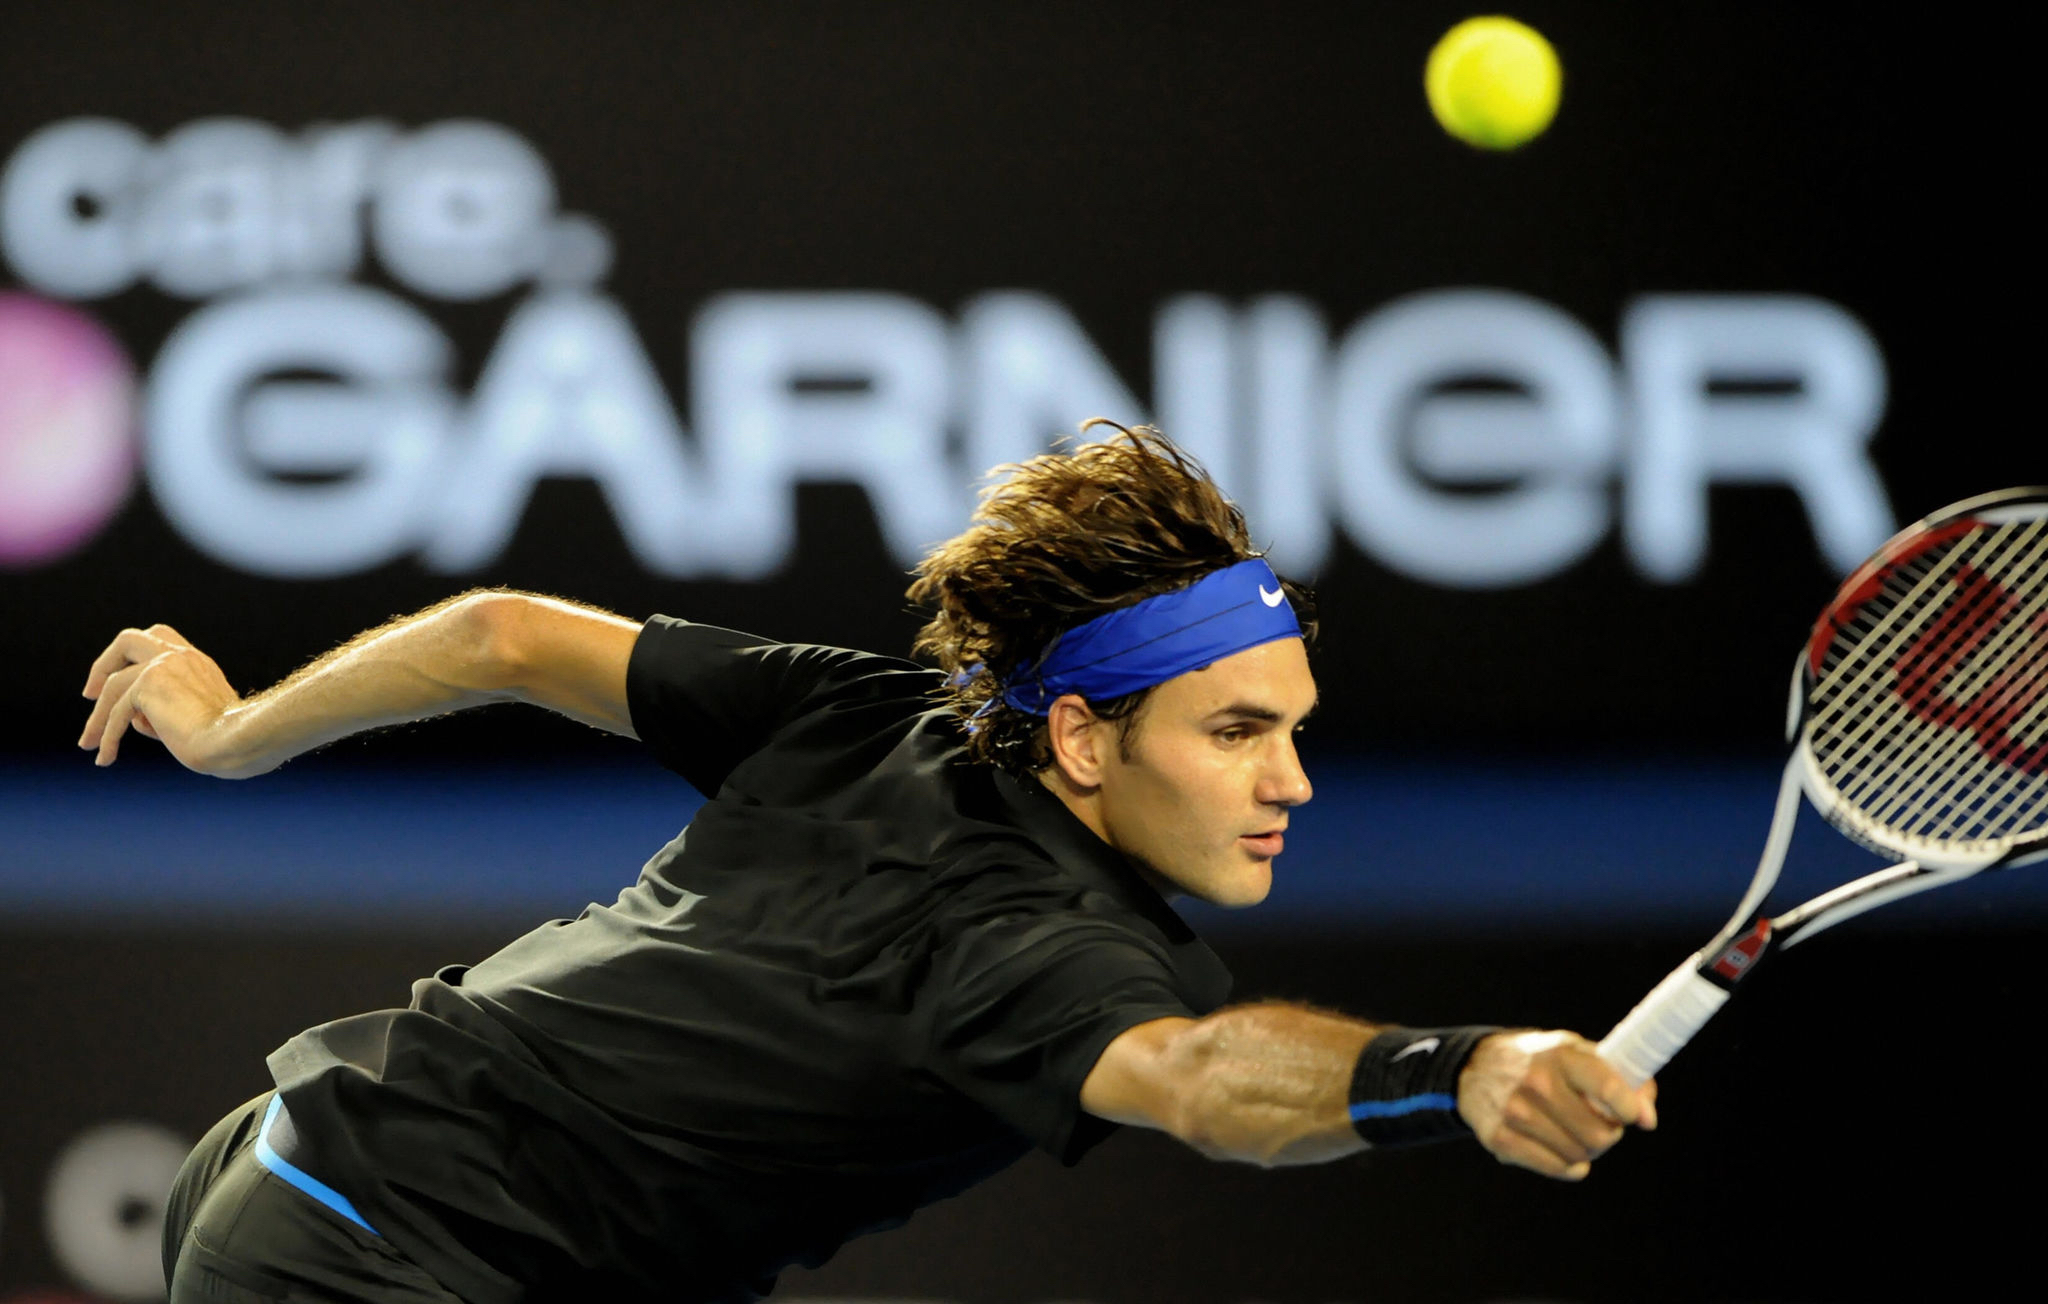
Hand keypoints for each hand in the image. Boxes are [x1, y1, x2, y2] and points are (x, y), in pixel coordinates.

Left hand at [79, 624, 248, 774]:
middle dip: (104, 665)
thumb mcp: (200, 719)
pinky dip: (107, 737)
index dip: (133, 659)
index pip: (159, 642)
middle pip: (129, 640)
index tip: (119, 684)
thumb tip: (137, 720)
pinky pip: (118, 713)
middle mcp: (181, 657)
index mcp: (198, 663)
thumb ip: (169, 710)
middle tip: (90, 694)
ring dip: (97, 718)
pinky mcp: (149, 685)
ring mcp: (164, 666)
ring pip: (114, 685)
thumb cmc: (230, 741)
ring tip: (88, 744)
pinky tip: (106, 758)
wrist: (237, 741)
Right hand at [1457, 1029, 1657, 1180]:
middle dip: (1608, 1134)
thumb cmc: (1540, 1061)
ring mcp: (1516, 1112)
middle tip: (1601, 1125)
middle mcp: (1536, 1082)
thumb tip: (1648, 1119)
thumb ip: (1619, 1079)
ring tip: (1576, 1135)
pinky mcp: (1500, 1138)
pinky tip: (1563, 1152)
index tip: (1635, 1117)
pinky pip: (1557, 1168)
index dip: (1630, 1110)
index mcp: (1560, 1055)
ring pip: (1580, 1156)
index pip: (1608, 1089)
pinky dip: (1568, 1166)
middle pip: (1599, 1135)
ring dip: (1587, 1152)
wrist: (1475, 1068)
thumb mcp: (1575, 1053)